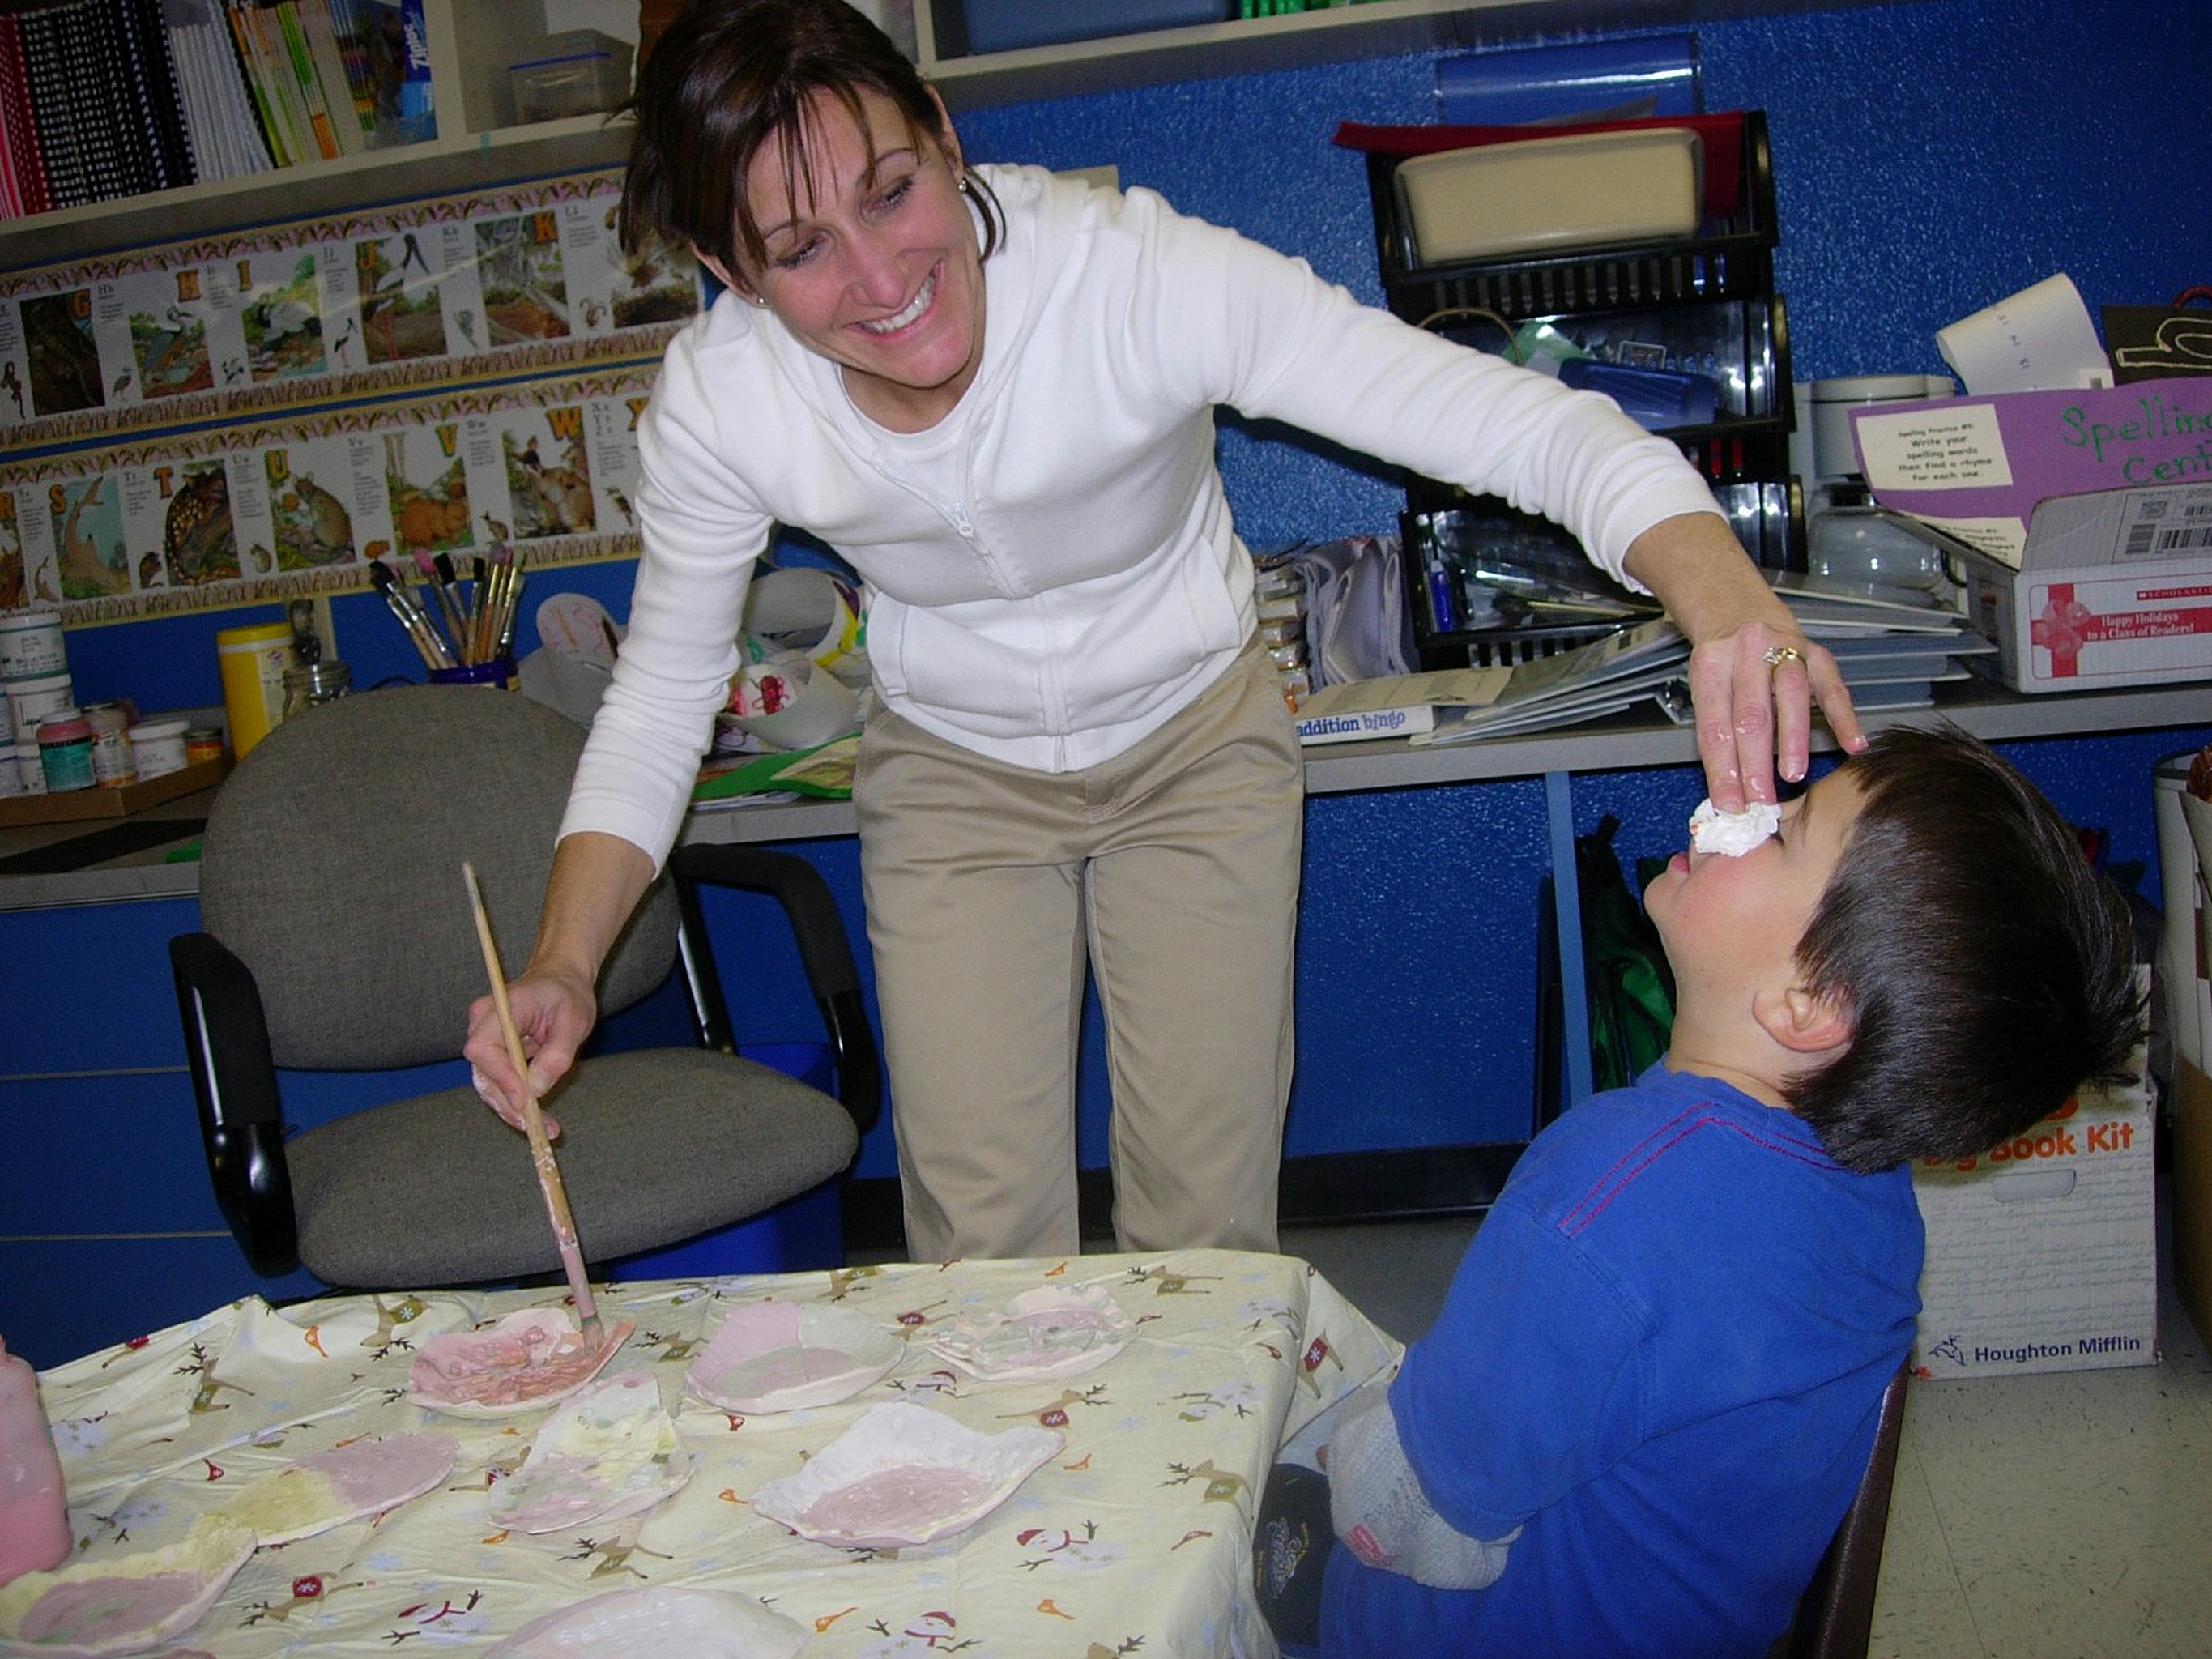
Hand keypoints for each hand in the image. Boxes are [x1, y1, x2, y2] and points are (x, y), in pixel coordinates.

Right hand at [462, 968, 596, 1138]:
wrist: (562, 981)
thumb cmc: (567, 995)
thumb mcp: (573, 1020)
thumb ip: (556, 1053)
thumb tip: (535, 1090)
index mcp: (498, 1010)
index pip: (483, 1049)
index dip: (500, 1077)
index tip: (524, 1100)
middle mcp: (482, 1026)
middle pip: (483, 1074)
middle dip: (508, 1104)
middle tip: (538, 1126)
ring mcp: (486, 1041)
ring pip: (490, 1085)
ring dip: (514, 1110)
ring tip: (546, 1128)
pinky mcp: (495, 1056)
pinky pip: (500, 1084)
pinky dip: (517, 1103)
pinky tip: (540, 1120)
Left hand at [1684, 622, 1863, 812]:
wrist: (1738, 612)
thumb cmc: (1722, 660)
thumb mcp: (1705, 687)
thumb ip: (1716, 733)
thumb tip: (1728, 792)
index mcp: (1711, 665)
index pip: (1716, 727)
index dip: (1722, 770)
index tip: (1729, 804)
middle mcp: (1747, 653)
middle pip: (1751, 717)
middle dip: (1755, 764)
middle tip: (1760, 800)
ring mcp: (1785, 650)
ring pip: (1789, 698)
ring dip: (1792, 741)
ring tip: (1793, 775)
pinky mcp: (1817, 654)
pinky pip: (1833, 688)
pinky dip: (1844, 718)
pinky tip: (1853, 744)